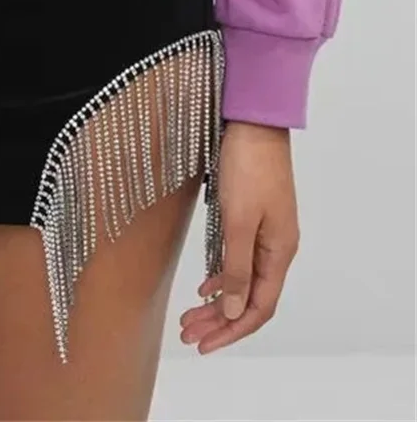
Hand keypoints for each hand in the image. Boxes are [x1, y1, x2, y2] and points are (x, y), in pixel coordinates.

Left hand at [179, 121, 298, 353]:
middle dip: (219, 321)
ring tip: (188, 318)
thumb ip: (236, 266)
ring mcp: (264, 231)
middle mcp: (276, 246)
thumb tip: (232, 310)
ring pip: (240, 280)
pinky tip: (202, 286)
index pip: (259, 307)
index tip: (204, 345)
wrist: (252, 122)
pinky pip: (237, 260)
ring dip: (216, 302)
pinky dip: (219, 277)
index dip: (232, 330)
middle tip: (187, 335)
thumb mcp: (239, 219)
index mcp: (279, 251)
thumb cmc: (248, 166)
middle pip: (249, 298)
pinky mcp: (249, 217)